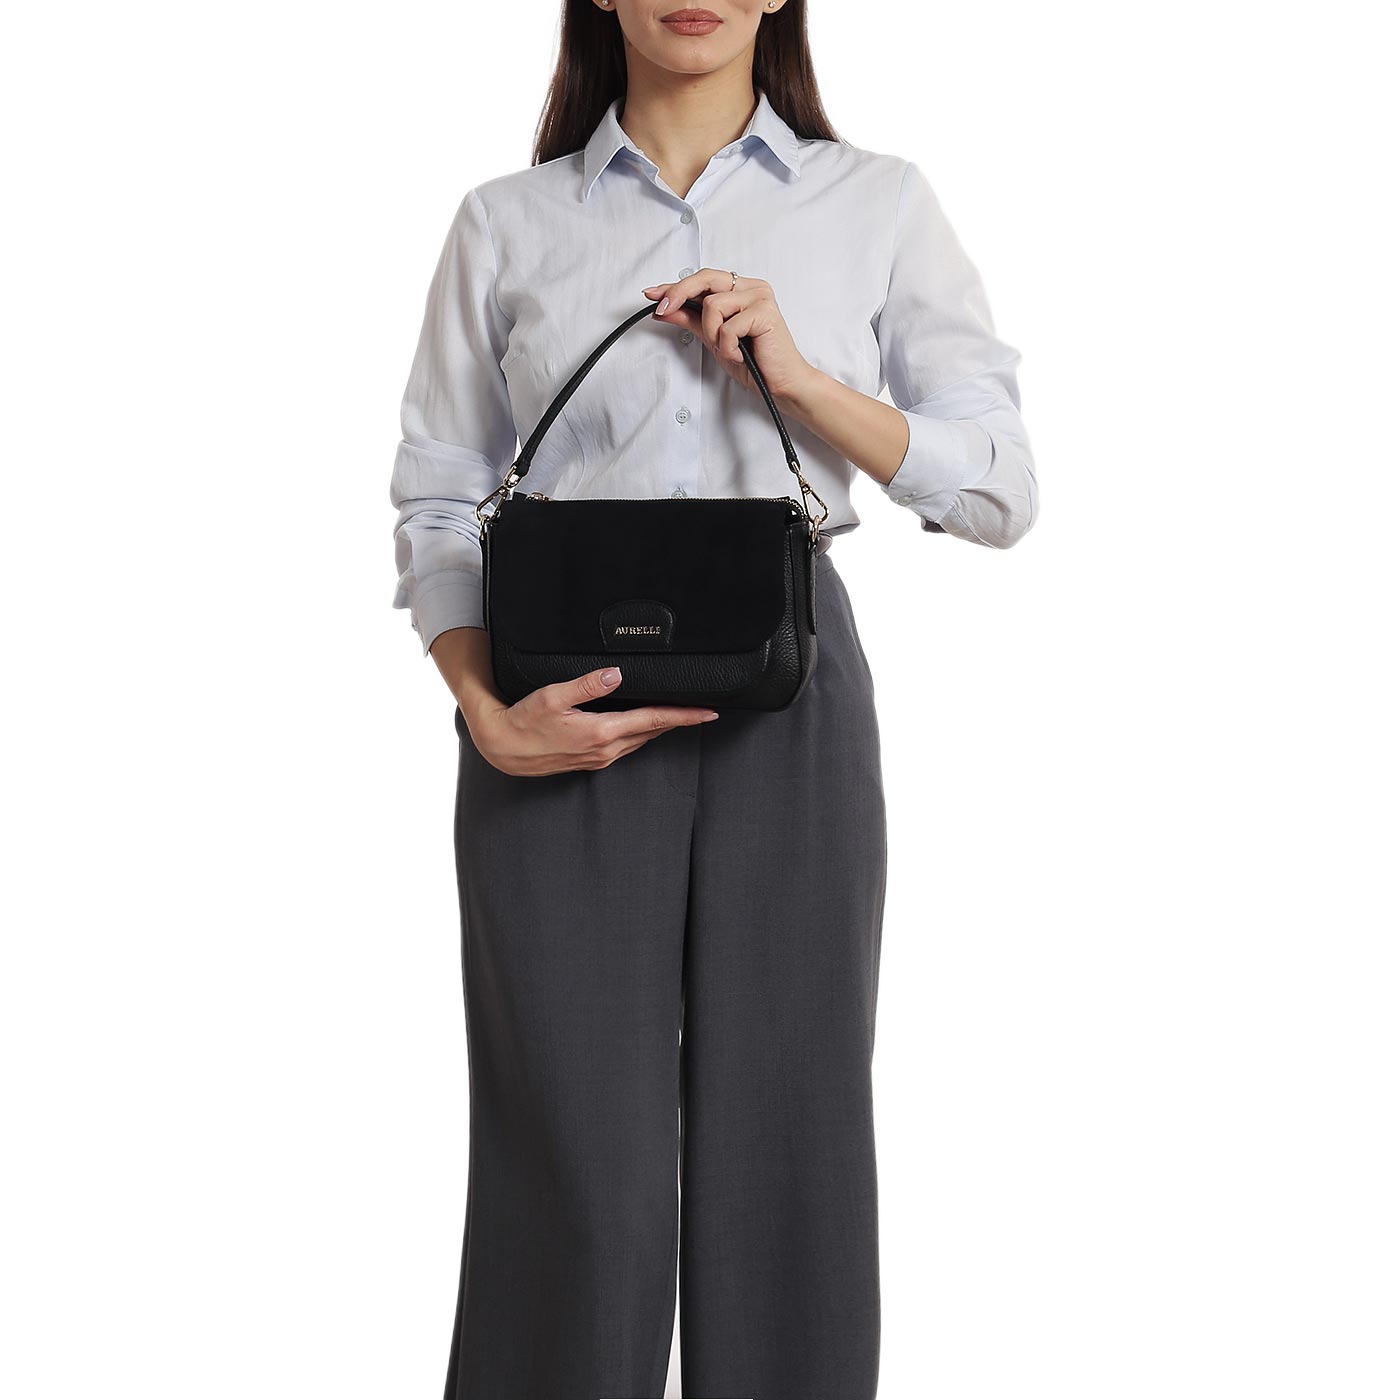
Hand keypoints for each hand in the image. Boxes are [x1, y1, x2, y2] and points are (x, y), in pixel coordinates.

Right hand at [464, 665, 719, 776]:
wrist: (503, 748)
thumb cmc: (524, 720)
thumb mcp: (553, 695)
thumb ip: (587, 684)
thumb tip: (616, 674)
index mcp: (601, 732)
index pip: (654, 721)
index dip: (684, 716)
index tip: (708, 713)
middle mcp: (605, 749)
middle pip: (653, 732)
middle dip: (679, 721)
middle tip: (702, 710)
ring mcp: (599, 758)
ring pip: (641, 740)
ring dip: (661, 728)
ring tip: (679, 715)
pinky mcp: (591, 760)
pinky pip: (626, 746)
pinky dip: (642, 734)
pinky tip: (644, 726)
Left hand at [642, 270, 818, 404]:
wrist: (781, 385)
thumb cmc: (754, 363)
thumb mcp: (714, 340)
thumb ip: (692, 321)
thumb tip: (665, 310)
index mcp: (742, 290)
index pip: (703, 280)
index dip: (675, 287)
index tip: (652, 294)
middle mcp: (752, 287)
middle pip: (705, 278)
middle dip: (679, 294)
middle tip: (663, 310)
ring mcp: (760, 296)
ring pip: (713, 305)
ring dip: (713, 334)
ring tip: (730, 350)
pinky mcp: (765, 311)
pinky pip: (727, 326)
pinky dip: (728, 346)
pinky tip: (741, 355)